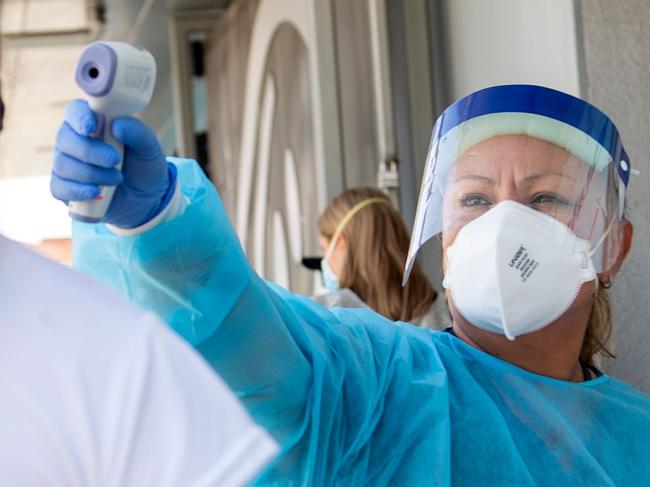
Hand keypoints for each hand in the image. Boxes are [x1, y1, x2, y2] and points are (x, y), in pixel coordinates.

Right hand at [51, 99, 174, 227]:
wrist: (145, 199)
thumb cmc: (143, 166)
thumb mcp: (149, 148)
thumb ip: (137, 133)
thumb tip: (116, 124)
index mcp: (93, 123)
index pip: (75, 111)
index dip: (80, 117)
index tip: (92, 128)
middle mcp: (74, 140)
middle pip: (65, 138)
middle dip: (90, 151)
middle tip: (114, 160)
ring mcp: (67, 164)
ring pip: (63, 164)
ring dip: (92, 174)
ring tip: (117, 179)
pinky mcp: (65, 188)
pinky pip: (59, 188)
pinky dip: (78, 191)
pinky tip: (96, 193)